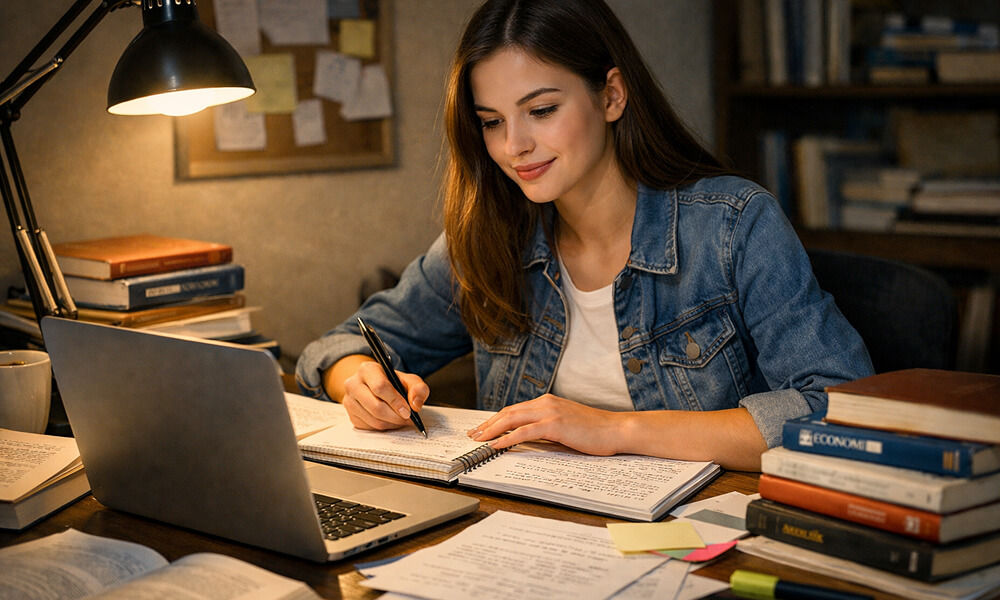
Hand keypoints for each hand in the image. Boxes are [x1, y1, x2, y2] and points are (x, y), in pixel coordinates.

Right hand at [341, 360, 428, 430]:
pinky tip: (391, 421)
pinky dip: (384, 427)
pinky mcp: (350, 415)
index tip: (408, 411)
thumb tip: (415, 405)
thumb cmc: (393, 382)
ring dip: (392, 424)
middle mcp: (353, 384)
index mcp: (367, 369)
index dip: (396, 401)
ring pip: (373, 420)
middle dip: (396, 416)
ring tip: (402, 420)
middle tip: (408, 418)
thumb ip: (418, 389)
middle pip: (376, 407)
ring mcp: (349, 401)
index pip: (380, 387)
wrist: (375, 386)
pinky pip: (369, 427)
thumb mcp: (409, 380)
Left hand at [467, 394, 626, 455]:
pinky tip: (496, 445)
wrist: (616, 430)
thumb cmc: (595, 432)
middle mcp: (546, 402)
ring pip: (512, 419)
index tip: (482, 429)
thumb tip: (526, 439)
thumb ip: (546, 429)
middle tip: (472, 435)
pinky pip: (524, 431)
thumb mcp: (566, 426)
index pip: (514, 410)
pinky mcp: (555, 424)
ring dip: (492, 430)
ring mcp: (550, 412)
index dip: (496, 419)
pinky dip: (507, 438)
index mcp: (548, 402)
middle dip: (488, 424)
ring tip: (478, 440)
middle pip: (508, 412)